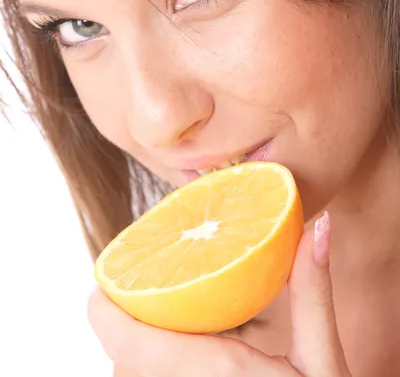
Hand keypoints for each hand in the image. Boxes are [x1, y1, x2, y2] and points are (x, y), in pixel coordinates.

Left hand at [88, 212, 350, 376]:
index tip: (102, 284)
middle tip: (147, 293)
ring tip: (162, 323)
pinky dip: (152, 372)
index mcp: (215, 373)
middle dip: (130, 325)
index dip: (103, 310)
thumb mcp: (324, 362)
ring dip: (140, 353)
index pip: (125, 341)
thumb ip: (313, 293)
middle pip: (124, 358)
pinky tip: (180, 361)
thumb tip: (319, 226)